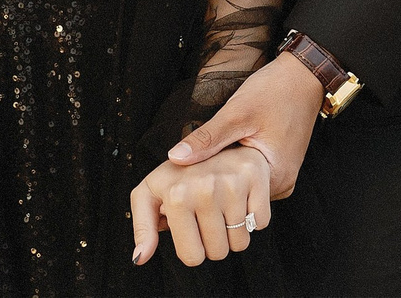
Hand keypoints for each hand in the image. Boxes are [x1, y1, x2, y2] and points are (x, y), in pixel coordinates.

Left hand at [130, 146, 271, 266]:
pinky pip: (260, 224)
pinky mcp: (256, 177)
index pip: (192, 257)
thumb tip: (140, 258)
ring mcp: (232, 182)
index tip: (189, 226)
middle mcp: (204, 188)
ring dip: (233, 233)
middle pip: (218, 253)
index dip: (192, 248)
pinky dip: (253, 218)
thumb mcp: (149, 194)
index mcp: (176, 195)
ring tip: (222, 207)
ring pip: (240, 243)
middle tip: (206, 216)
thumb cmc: (178, 175)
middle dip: (213, 242)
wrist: (211, 142)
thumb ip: (143, 227)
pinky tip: (240, 199)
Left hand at [165, 52, 324, 197]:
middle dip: (214, 183)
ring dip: (225, 175)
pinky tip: (222, 154)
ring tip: (205, 159)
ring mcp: (282, 177)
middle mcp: (281, 185)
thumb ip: (208, 138)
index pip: (232, 198)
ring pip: (244, 187)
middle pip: (238, 195)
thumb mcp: (237, 113)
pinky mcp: (279, 168)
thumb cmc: (274, 91)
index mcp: (275, 178)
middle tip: (190, 167)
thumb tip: (175, 157)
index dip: (206, 188)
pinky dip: (236, 169)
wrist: (303, 76)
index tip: (186, 176)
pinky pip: (252, 177)